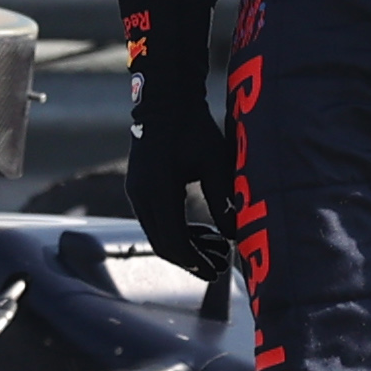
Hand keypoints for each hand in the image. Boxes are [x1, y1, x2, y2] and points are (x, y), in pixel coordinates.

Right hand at [126, 79, 236, 285]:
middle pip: (163, 243)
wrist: (165, 100)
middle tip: (218, 268)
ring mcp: (136, 191)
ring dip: (184, 247)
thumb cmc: (194, 127)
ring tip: (214, 250)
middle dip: (191, 260)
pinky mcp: (138, 188)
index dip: (195, 261)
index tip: (216, 271)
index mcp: (160, 189)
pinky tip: (199, 232)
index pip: (174, 240)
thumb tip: (234, 235)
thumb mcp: (215, 162)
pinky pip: (154, 221)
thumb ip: (223, 199)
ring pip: (157, 234)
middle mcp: (142, 194)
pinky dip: (174, 232)